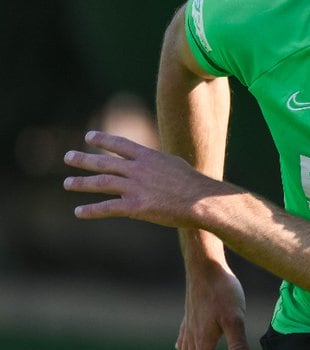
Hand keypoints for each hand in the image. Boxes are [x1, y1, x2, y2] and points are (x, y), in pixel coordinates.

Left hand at [63, 131, 220, 226]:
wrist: (201, 200)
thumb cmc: (193, 183)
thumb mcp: (174, 165)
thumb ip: (158, 163)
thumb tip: (151, 162)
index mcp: (148, 157)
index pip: (120, 145)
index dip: (103, 141)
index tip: (89, 137)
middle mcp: (138, 169)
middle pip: (105, 163)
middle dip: (84, 160)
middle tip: (68, 157)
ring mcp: (136, 187)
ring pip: (102, 183)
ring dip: (82, 183)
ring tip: (67, 183)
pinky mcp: (136, 206)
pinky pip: (108, 207)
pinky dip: (91, 210)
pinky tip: (79, 211)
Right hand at [177, 261, 248, 349]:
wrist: (205, 265)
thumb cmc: (222, 291)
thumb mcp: (235, 318)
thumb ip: (238, 345)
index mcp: (204, 340)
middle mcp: (193, 334)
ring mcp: (190, 321)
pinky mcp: (191, 310)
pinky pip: (184, 334)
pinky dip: (183, 345)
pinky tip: (179, 346)